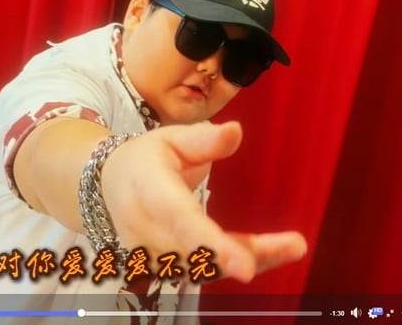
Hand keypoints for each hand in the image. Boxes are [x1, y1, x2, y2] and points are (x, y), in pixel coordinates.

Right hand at [100, 121, 306, 282]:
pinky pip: (204, 270)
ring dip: (249, 259)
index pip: (180, 221)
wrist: (108, 185)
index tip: (245, 266)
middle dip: (243, 253)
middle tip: (292, 245)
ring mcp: (150, 255)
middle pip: (198, 253)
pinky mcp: (161, 267)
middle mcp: (146, 230)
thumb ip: (203, 140)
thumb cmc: (145, 158)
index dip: (211, 244)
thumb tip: (236, 132)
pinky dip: (236, 262)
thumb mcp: (170, 138)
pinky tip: (272, 252)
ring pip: (204, 267)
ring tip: (289, 245)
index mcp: (148, 191)